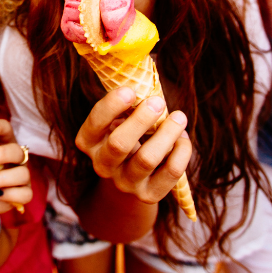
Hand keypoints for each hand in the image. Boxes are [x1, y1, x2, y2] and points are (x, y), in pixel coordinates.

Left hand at [0, 119, 31, 219]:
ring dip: (3, 178)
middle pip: (17, 151)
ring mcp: (22, 177)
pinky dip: (10, 194)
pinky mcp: (24, 194)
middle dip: (2, 154)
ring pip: (23, 174)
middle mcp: (16, 159)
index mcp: (3, 145)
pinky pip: (25, 194)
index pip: (7, 130)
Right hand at [75, 87, 190, 204]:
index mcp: (88, 142)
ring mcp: (124, 183)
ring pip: (146, 159)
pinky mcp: (148, 195)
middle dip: (141, 120)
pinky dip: (181, 152)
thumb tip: (146, 77)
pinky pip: (169, 174)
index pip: (94, 123)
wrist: (129, 181)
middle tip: (158, 101)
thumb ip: (126, 105)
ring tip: (179, 117)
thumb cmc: (125, 135)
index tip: (130, 90)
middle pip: (119, 144)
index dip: (111, 106)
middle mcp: (102, 165)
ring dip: (166, 134)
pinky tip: (183, 138)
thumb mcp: (117, 121)